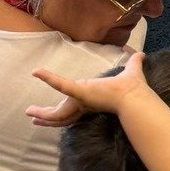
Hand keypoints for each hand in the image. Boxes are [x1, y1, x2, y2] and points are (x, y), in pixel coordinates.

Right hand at [27, 49, 143, 125]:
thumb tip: (141, 54)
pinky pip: (61, 85)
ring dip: (42, 112)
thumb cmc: (133, 87)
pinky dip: (49, 77)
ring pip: (56, 112)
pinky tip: (37, 71)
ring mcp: (80, 100)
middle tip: (31, 116)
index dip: (62, 112)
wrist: (135, 95)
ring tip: (29, 111)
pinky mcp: (79, 92)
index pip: (73, 110)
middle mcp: (83, 104)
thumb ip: (134, 62)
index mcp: (91, 101)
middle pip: (61, 115)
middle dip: (46, 117)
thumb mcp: (130, 72)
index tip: (51, 112)